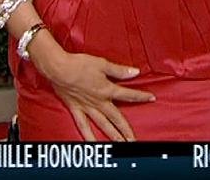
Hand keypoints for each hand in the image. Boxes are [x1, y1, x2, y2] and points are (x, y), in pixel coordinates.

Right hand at [37, 46, 153, 140]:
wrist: (59, 69)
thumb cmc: (79, 64)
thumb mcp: (103, 64)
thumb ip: (119, 71)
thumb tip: (135, 72)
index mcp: (107, 90)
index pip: (128, 95)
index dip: (141, 96)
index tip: (151, 98)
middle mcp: (99, 102)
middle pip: (116, 118)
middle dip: (126, 129)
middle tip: (134, 140)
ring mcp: (87, 108)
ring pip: (103, 125)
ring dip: (113, 136)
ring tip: (121, 146)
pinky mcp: (76, 110)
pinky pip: (83, 126)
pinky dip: (88, 137)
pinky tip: (93, 146)